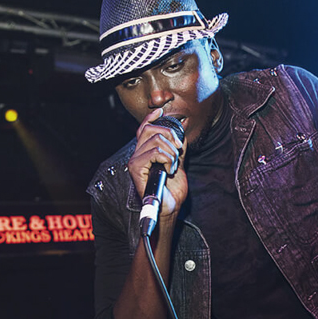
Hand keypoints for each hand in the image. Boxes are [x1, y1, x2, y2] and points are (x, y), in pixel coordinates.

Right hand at [128, 108, 186, 223]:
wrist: (170, 207)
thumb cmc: (172, 190)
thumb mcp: (178, 163)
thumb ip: (178, 147)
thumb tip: (182, 130)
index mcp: (145, 153)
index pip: (143, 129)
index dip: (151, 118)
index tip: (160, 111)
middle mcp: (137, 155)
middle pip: (151, 130)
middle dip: (170, 137)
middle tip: (178, 151)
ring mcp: (135, 161)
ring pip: (155, 140)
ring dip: (172, 152)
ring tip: (173, 165)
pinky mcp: (136, 168)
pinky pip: (155, 152)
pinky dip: (168, 159)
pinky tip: (169, 170)